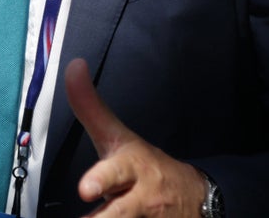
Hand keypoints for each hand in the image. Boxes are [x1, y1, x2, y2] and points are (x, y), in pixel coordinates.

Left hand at [65, 59, 208, 216]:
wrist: (197, 199)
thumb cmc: (144, 167)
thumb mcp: (119, 137)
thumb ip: (91, 107)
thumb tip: (72, 65)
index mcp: (132, 170)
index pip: (117, 173)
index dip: (102, 180)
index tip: (85, 188)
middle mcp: (140, 202)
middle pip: (118, 215)